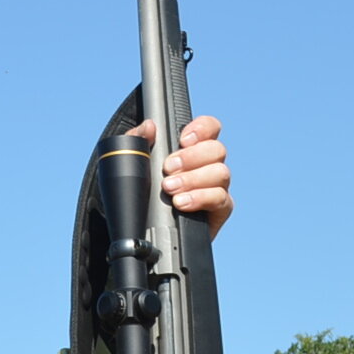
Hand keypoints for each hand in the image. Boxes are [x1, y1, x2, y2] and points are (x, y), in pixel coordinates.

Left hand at [126, 114, 232, 237]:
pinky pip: (221, 199)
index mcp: (192, 148)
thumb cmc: (142, 190)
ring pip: (221, 173)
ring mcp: (216, 186)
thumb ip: (137, 140)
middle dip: (191, 157)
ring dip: (193, 179)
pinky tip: (181, 203)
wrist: (142, 227)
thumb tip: (149, 127)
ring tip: (169, 189)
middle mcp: (208, 165)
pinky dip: (200, 198)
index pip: (210, 128)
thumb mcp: (133, 162)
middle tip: (167, 168)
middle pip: (217, 149)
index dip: (202, 128)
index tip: (183, 139)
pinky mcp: (219, 209)